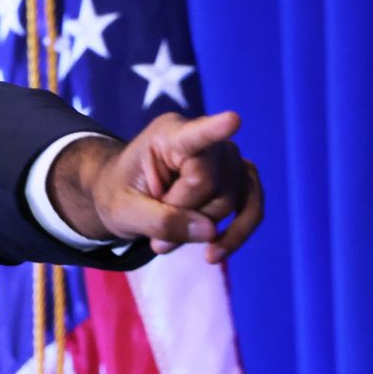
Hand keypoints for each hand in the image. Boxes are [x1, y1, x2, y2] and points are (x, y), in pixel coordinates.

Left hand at [53, 111, 263, 262]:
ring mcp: (227, 157)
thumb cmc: (120, 194)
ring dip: (200, 227)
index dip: (214, 130)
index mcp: (167, 135)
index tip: (233, 120)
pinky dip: (236, 234)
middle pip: (210, 183)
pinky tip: (214, 253)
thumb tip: (210, 231)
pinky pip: (252, 208)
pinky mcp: (240, 178)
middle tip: (153, 220)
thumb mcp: (124, 212)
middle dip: (183, 212)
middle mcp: (204, 140)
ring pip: (230, 200)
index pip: (194, 136)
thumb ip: (160, 221)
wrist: (127, 196)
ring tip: (167, 233)